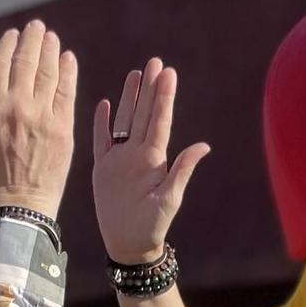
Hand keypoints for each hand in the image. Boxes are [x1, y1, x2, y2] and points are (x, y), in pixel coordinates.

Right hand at [0, 21, 76, 217]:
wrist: (22, 204)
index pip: (1, 62)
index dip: (9, 44)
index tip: (15, 35)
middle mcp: (16, 106)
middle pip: (27, 60)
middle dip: (33, 38)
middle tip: (38, 27)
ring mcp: (42, 115)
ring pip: (49, 70)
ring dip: (51, 49)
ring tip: (52, 38)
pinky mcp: (63, 127)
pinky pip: (67, 90)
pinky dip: (68, 70)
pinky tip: (68, 58)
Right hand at [92, 59, 209, 266]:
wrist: (129, 244)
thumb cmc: (153, 226)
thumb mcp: (170, 199)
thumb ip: (182, 170)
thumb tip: (203, 145)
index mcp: (154, 159)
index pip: (159, 121)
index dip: (163, 97)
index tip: (168, 73)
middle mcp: (138, 154)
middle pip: (143, 114)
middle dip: (149, 88)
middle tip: (155, 62)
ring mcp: (120, 160)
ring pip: (124, 121)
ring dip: (130, 98)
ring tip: (135, 74)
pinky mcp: (103, 168)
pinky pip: (102, 140)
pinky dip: (103, 122)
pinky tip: (106, 104)